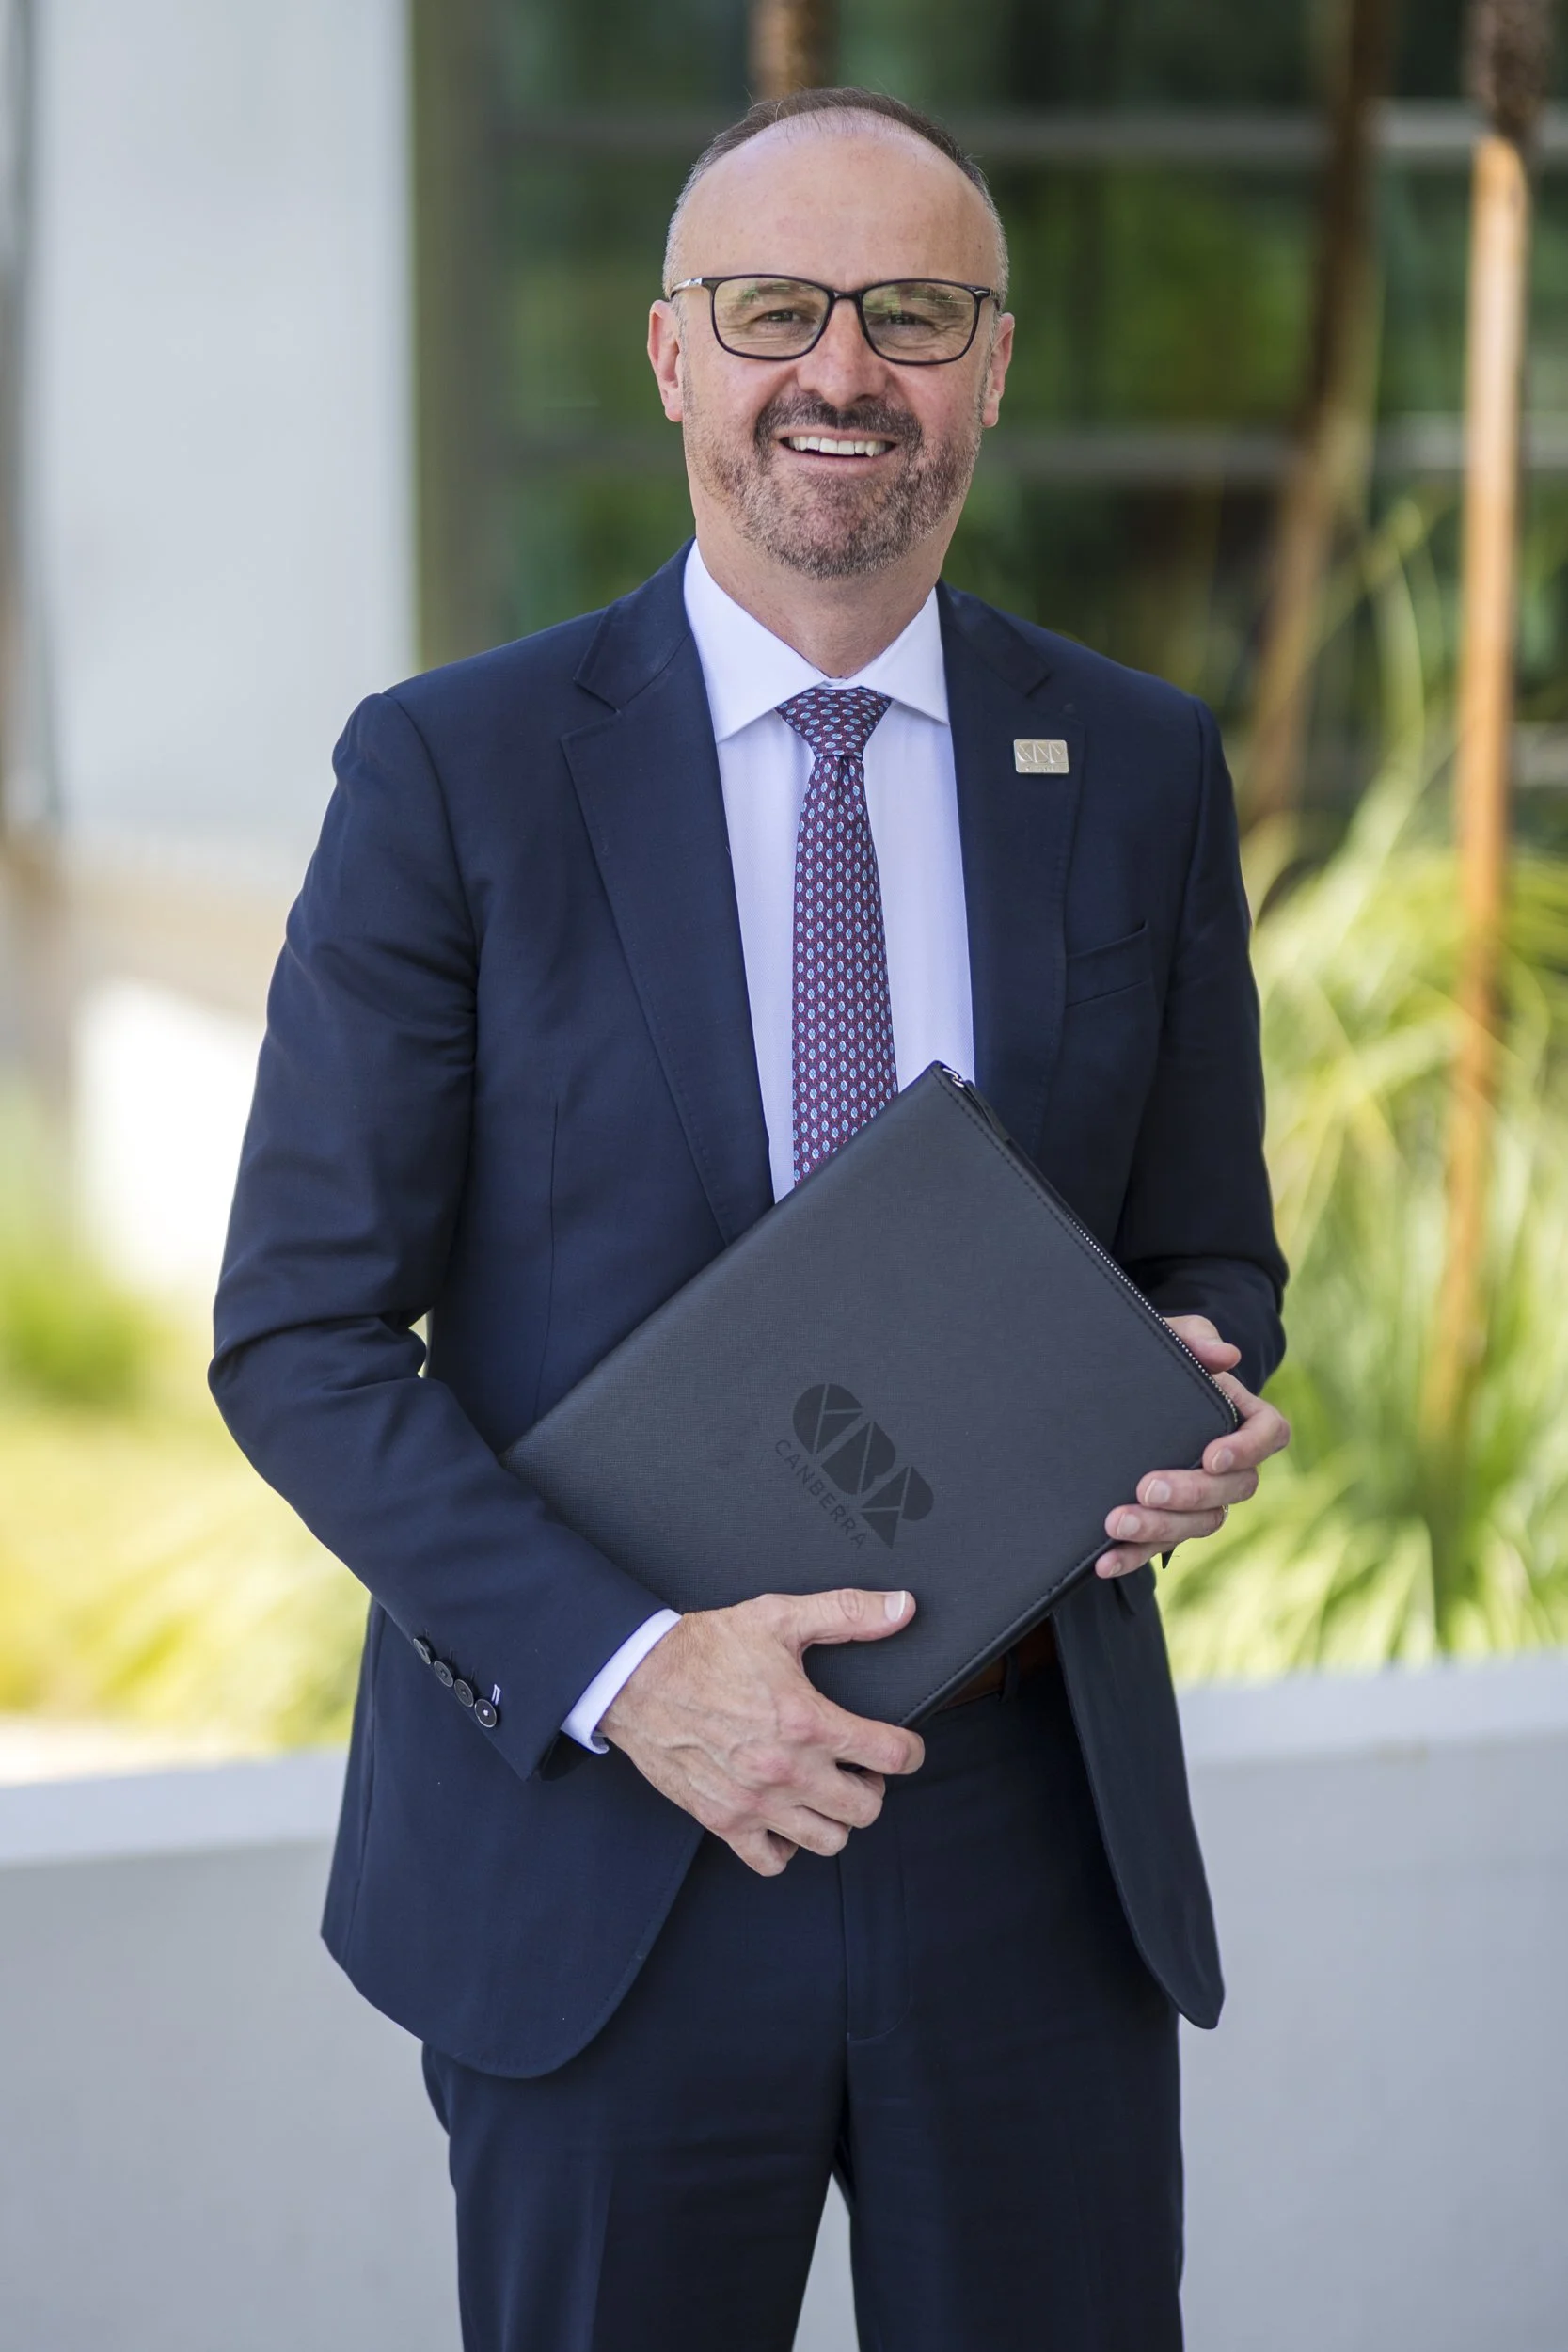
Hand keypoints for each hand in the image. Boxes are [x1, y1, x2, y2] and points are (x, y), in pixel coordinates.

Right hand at [600, 1588, 924, 1877]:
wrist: (637, 1678)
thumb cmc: (705, 1648)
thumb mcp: (780, 1617)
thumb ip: (847, 1613)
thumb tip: (901, 1608)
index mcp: (808, 1721)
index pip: (892, 1756)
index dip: (910, 1752)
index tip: (906, 1748)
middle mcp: (787, 1771)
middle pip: (866, 1808)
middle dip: (874, 1787)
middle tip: (860, 1767)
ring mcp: (756, 1802)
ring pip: (828, 1841)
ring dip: (836, 1818)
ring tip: (826, 1792)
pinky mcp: (724, 1821)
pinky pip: (771, 1862)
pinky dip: (786, 1847)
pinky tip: (785, 1818)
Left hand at [1094, 1315, 1289, 1580]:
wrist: (1115, 1387)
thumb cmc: (1155, 1358)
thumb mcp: (1169, 1338)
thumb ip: (1195, 1340)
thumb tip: (1226, 1356)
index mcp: (1238, 1415)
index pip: (1270, 1433)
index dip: (1248, 1449)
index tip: (1211, 1455)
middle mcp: (1228, 1463)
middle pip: (1233, 1490)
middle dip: (1190, 1494)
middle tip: (1145, 1489)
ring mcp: (1200, 1496)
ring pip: (1201, 1524)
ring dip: (1160, 1529)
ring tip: (1115, 1523)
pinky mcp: (1167, 1520)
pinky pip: (1161, 1546)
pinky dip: (1133, 1555)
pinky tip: (1104, 1563)